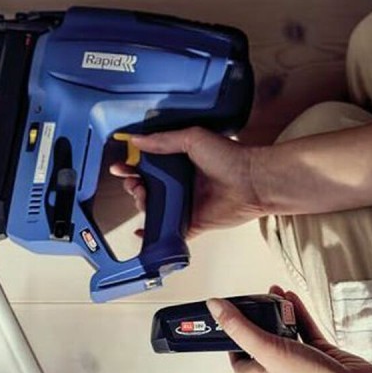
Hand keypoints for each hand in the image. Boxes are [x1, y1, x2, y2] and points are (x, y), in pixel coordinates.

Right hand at [109, 127, 264, 239]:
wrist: (251, 181)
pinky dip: (153, 233)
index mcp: (180, 163)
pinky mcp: (191, 224)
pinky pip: (168, 231)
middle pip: (147, 188)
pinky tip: (141, 232)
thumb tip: (136, 140)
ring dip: (142, 204)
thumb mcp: (192, 139)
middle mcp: (181, 185)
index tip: (120, 166)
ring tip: (142, 196)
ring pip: (154, 208)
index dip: (132, 166)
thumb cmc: (229, 157)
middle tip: (134, 183)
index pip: (149, 166)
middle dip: (134, 186)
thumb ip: (163, 140)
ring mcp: (185, 205)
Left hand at [207, 286, 371, 372]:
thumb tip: (214, 306)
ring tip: (273, 291)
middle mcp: (279, 368)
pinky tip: (293, 297)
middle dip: (256, 317)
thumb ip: (240, 327)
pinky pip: (305, 328)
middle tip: (252, 298)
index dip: (230, 340)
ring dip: (278, 312)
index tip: (226, 318)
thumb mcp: (267, 349)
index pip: (237, 358)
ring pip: (284, 331)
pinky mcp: (321, 352)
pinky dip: (299, 312)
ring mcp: (300, 360)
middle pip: (260, 340)